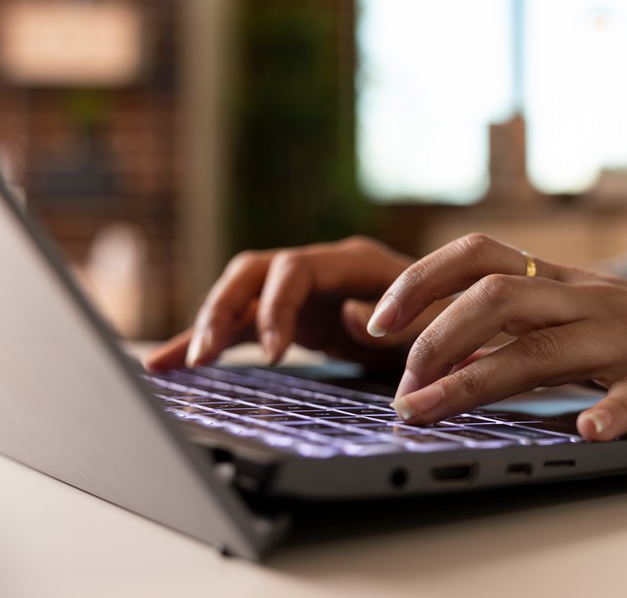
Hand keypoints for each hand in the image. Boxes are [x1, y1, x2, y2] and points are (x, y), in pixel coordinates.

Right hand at [143, 236, 450, 371]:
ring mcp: (301, 293)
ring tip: (178, 364)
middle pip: (254, 273)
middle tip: (206, 355)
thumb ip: (399, 321)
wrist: (458, 325)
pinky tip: (168, 364)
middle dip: (225, 309)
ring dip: (208, 324)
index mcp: (354, 262)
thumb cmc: (452, 322)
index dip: (278, 305)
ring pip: (239, 295)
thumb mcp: (434, 325)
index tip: (275, 353)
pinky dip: (207, 342)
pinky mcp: (290, 319)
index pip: (297, 268)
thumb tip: (348, 316)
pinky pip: (240, 325)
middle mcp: (320, 270)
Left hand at [366, 234, 626, 440]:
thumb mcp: (577, 312)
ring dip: (479, 381)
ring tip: (431, 412)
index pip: (479, 257)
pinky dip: (611, 413)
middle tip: (401, 386)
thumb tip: (429, 342)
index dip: (420, 281)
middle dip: (435, 336)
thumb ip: (514, 321)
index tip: (375, 321)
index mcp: (562, 282)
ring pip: (546, 348)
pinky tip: (587, 433)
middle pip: (498, 296)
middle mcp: (587, 300)